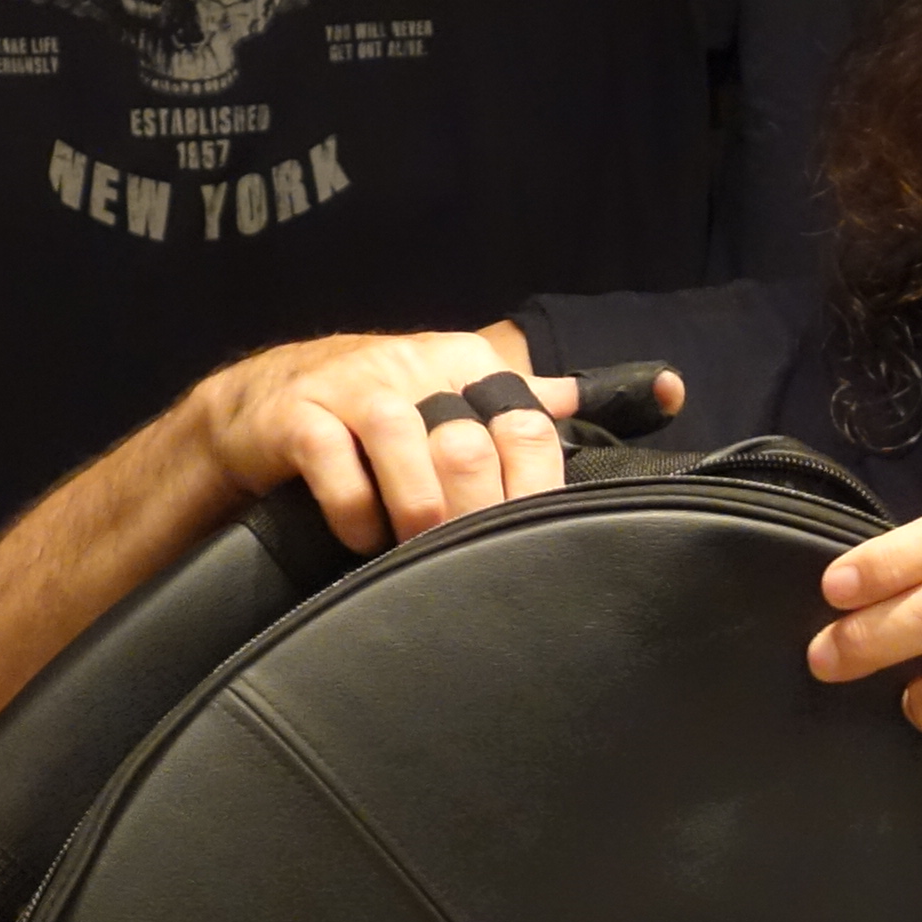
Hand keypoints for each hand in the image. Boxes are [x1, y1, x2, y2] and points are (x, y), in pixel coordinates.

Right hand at [179, 326, 674, 555]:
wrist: (260, 407)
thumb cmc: (375, 411)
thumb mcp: (457, 394)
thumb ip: (539, 402)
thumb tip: (661, 391)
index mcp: (461, 364)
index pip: (521, 413)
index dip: (537, 478)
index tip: (543, 533)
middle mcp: (410, 369)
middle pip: (467, 435)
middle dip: (478, 506)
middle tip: (479, 557)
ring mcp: (349, 390)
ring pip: (401, 440)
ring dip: (418, 506)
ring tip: (420, 547)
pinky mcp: (295, 418)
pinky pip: (331, 459)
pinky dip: (352, 506)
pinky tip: (361, 537)